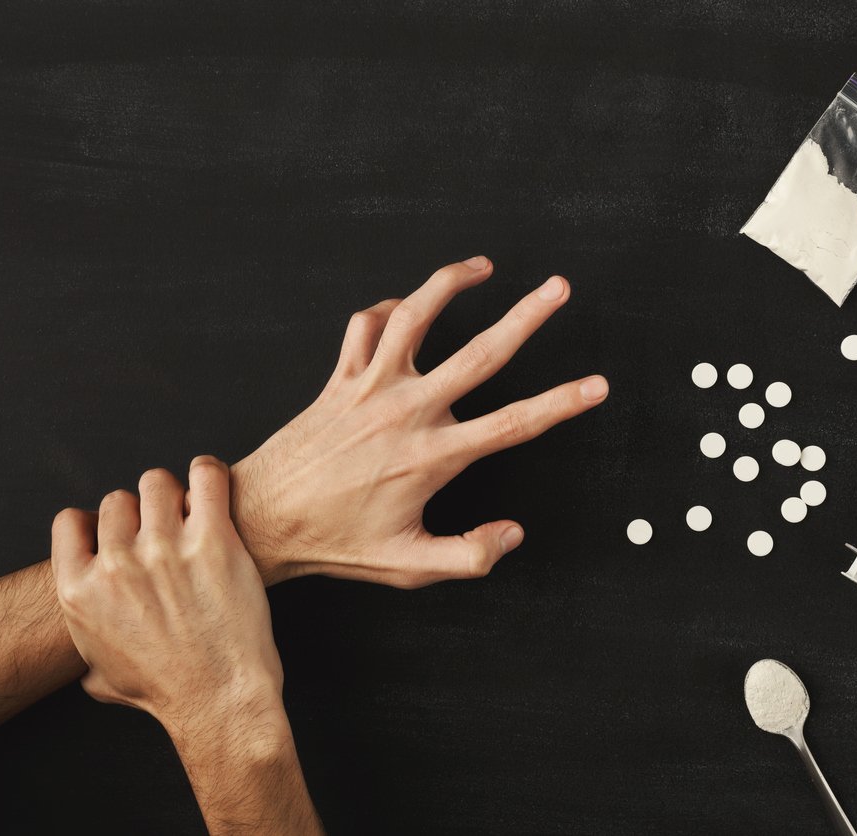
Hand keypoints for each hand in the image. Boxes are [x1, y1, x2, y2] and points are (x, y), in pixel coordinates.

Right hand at [51, 456, 283, 733]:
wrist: (219, 700)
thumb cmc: (165, 692)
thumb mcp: (101, 676)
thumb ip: (86, 647)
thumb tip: (85, 655)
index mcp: (78, 591)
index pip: (70, 520)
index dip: (97, 523)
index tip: (120, 534)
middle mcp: (115, 564)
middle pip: (119, 499)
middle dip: (142, 512)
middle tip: (167, 531)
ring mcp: (163, 548)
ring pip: (157, 482)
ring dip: (174, 494)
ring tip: (192, 513)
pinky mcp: (211, 540)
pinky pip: (206, 476)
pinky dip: (210, 474)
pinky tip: (213, 486)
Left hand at [231, 256, 607, 587]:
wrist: (260, 520)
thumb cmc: (335, 544)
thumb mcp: (408, 567)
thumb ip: (469, 555)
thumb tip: (515, 534)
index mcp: (431, 457)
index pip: (512, 424)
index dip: (561, 403)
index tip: (596, 385)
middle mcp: (405, 412)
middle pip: (479, 354)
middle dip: (526, 317)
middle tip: (559, 289)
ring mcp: (369, 388)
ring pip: (415, 317)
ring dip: (450, 284)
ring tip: (482, 267)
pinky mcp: (339, 380)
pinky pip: (365, 327)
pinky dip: (386, 310)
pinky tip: (404, 306)